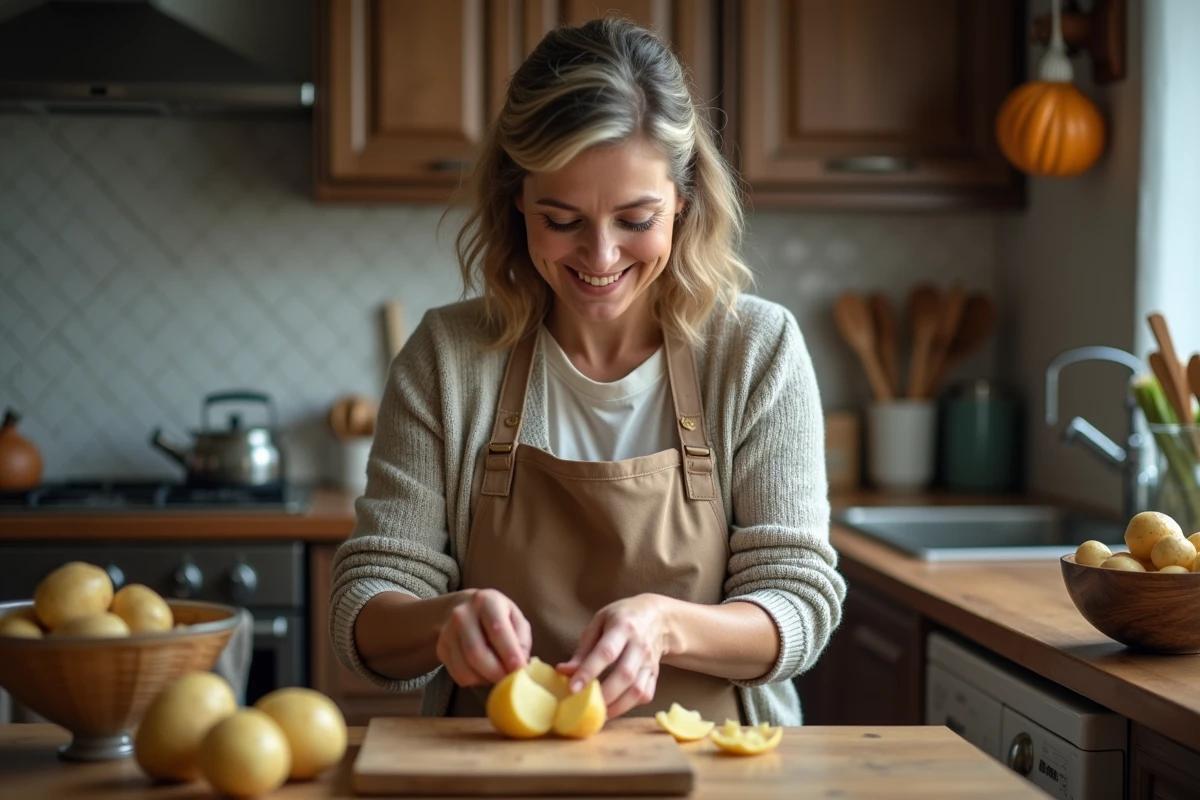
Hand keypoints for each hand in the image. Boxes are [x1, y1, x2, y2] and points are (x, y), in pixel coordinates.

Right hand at [436, 589, 531, 686]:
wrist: (464, 608)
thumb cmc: (498, 616)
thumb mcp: (515, 618)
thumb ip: (521, 640)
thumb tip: (521, 666)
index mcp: (486, 601)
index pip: (497, 630)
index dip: (510, 653)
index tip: (520, 670)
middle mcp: (462, 614)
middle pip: (476, 653)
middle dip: (496, 673)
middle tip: (510, 680)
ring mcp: (447, 631)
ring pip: (465, 668)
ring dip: (486, 679)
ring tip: (498, 676)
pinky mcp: (441, 648)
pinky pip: (458, 675)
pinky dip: (475, 681)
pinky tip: (484, 673)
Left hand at [558, 594, 672, 718]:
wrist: (657, 617)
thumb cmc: (621, 618)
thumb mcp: (599, 623)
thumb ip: (583, 650)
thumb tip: (563, 671)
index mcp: (622, 627)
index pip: (606, 652)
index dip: (589, 672)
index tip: (572, 688)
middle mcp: (639, 645)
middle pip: (624, 675)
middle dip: (604, 694)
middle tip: (584, 706)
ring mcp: (650, 661)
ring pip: (637, 689)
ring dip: (617, 706)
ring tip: (598, 714)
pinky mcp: (655, 673)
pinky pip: (646, 694)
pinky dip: (630, 705)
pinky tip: (615, 708)